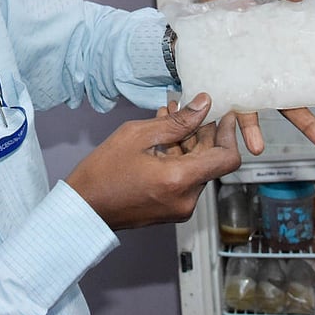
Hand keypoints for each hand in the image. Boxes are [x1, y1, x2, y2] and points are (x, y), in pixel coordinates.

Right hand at [65, 94, 239, 229]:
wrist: (84, 208)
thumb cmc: (103, 172)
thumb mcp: (137, 135)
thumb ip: (177, 122)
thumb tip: (203, 105)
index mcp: (179, 180)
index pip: (227, 158)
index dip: (230, 134)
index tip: (225, 116)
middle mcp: (185, 198)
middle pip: (211, 161)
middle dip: (202, 133)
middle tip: (187, 110)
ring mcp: (179, 207)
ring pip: (197, 169)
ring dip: (188, 143)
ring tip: (169, 118)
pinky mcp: (172, 209)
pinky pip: (185, 179)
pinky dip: (179, 159)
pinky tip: (163, 139)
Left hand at [199, 0, 314, 154]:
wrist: (186, 27)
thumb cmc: (222, 9)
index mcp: (289, 50)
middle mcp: (279, 74)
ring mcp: (258, 87)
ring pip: (288, 112)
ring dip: (309, 129)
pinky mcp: (233, 94)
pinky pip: (243, 117)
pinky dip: (250, 132)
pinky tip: (257, 145)